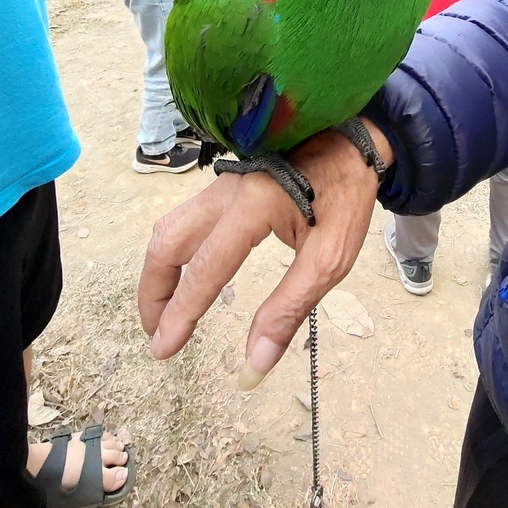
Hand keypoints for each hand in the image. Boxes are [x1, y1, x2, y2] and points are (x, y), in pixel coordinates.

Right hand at [138, 122, 392, 388]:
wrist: (353, 142)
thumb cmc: (345, 198)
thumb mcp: (329, 259)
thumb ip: (288, 310)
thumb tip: (253, 365)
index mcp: (253, 206)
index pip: (205, 269)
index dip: (180, 314)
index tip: (162, 349)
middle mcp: (227, 191)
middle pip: (167, 242)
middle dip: (153, 293)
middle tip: (157, 333)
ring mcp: (223, 184)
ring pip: (170, 228)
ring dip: (159, 271)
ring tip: (165, 309)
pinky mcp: (226, 184)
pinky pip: (186, 218)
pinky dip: (174, 251)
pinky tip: (186, 272)